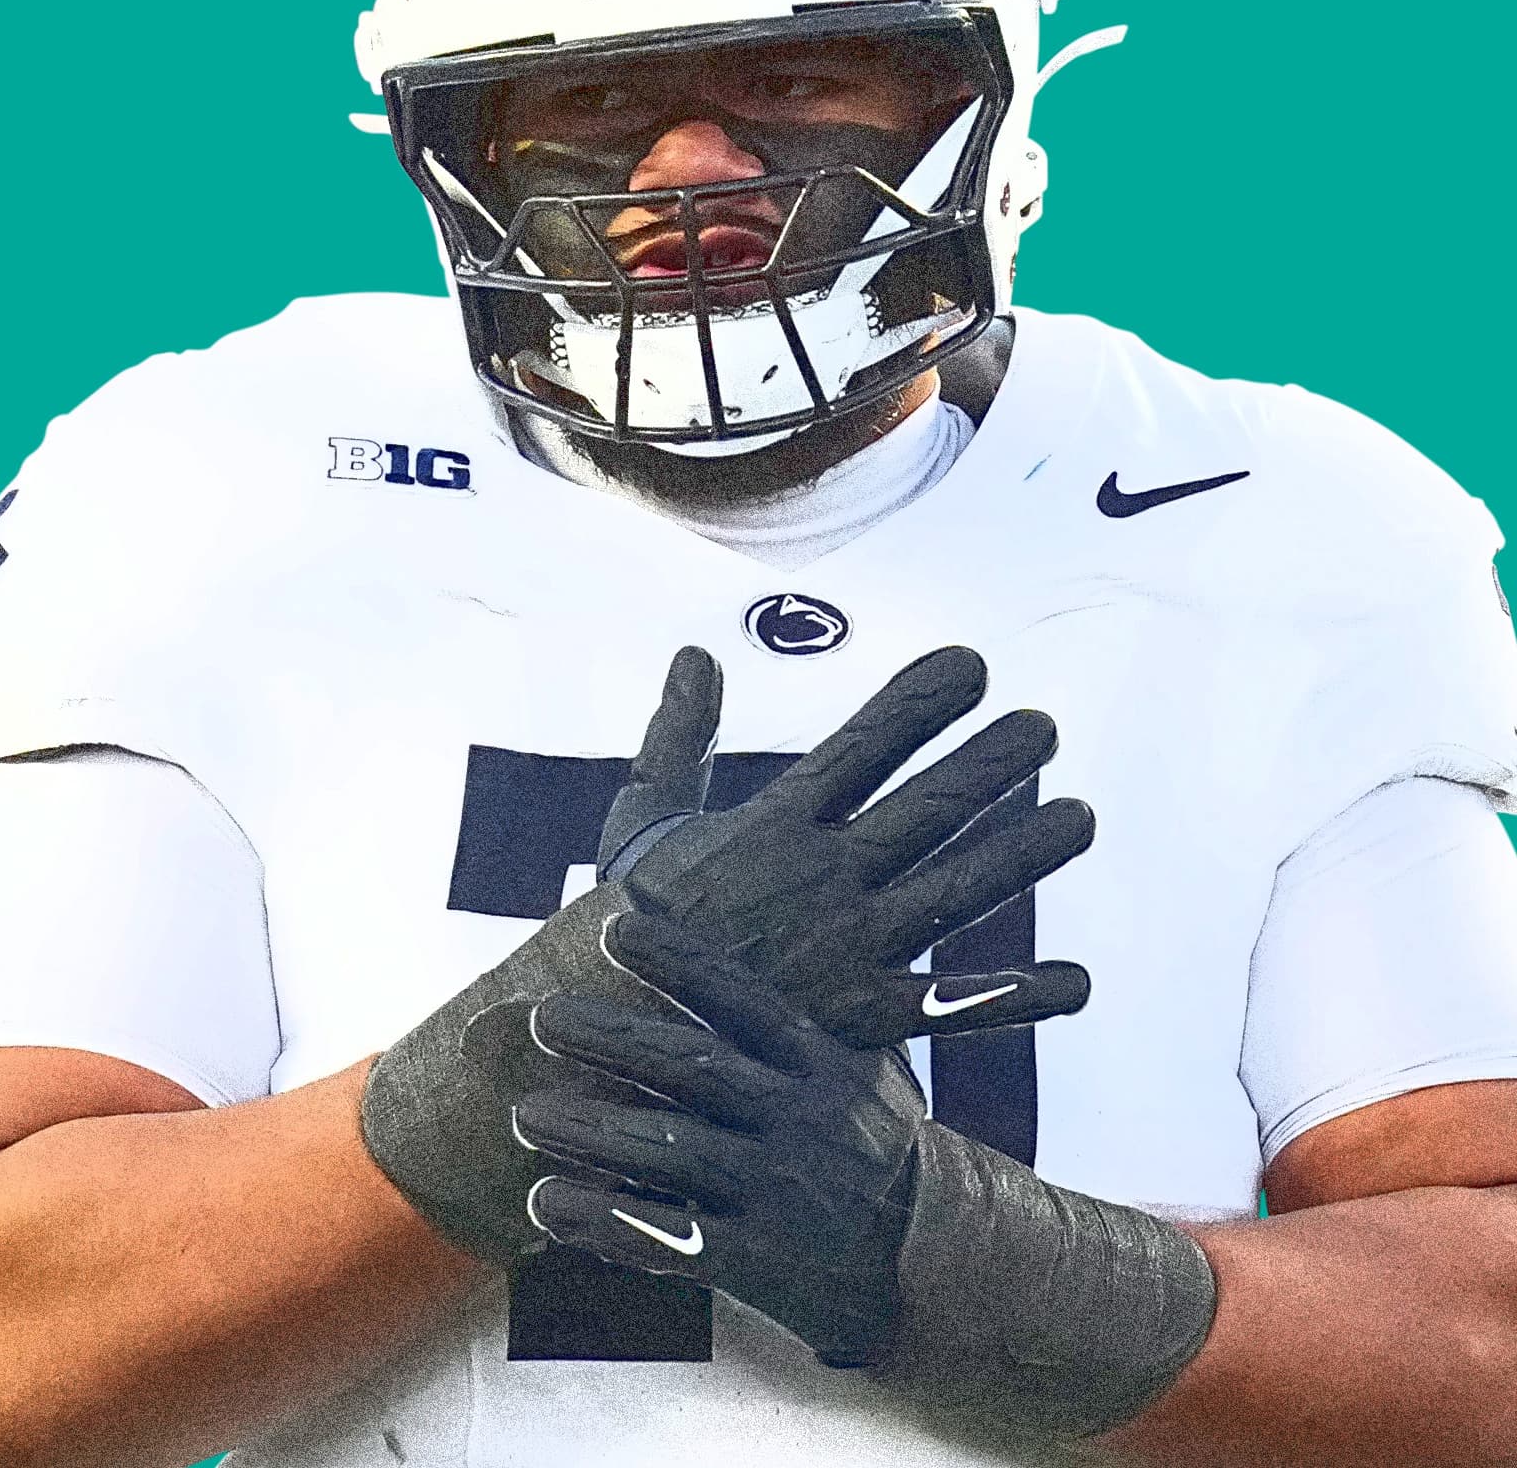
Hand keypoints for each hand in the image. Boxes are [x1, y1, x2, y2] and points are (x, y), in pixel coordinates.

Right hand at [363, 644, 1092, 1268]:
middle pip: (926, 809)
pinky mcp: (859, 1020)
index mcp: (772, 826)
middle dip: (990, 764)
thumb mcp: (644, 817)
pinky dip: (1016, 997)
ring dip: (1023, 855)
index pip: (861, 747)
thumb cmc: (628, 918)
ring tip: (1081, 818)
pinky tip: (1078, 982)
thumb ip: (679, 734)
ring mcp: (846, 949)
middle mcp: (819, 879)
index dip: (919, 705)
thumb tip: (692, 653)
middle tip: (1046, 726)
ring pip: (954, 893)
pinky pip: (949, 1006)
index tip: (974, 665)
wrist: (605, 1035)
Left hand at [522, 912, 923, 1365]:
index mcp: (821, 1063)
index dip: (676, 961)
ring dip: (590, 1130)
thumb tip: (714, 954)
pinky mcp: (755, 1260)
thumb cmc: (870, 1147)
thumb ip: (791, 1026)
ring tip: (526, 1115)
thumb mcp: (858, 1070)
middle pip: (692, 1067)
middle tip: (543, 1018)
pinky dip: (602, 1219)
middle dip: (612, 1039)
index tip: (613, 928)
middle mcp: (798, 1118)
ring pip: (668, 1152)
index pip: (742, 997)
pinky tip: (547, 1202)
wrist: (930, 1259)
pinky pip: (667, 1238)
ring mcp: (776, 1191)